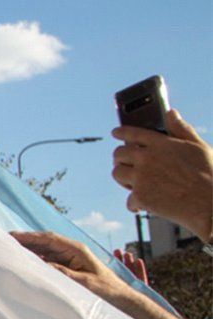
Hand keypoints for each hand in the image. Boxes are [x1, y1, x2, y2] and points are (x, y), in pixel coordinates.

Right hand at [13, 230, 191, 318]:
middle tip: (4, 240)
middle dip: (25, 241)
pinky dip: (35, 259)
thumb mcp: (85, 283)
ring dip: (28, 250)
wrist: (123, 300)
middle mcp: (71, 251)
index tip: (12, 236)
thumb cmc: (108, 291)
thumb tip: (42, 265)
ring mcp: (69, 258)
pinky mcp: (69, 267)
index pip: (48, 239)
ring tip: (9, 250)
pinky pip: (48, 260)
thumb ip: (64, 273)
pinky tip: (24, 262)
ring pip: (44, 250)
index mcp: (76, 249)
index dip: (29, 236)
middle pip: (43, 242)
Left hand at [112, 109, 212, 241]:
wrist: (211, 204)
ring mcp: (141, 177)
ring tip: (132, 183)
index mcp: (161, 144)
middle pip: (119, 153)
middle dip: (120, 158)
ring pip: (117, 173)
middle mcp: (147, 157)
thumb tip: (171, 112)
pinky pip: (128, 199)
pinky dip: (134, 204)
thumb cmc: (210, 176)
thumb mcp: (200, 147)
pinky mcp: (141, 196)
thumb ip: (182, 129)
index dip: (122, 132)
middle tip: (126, 164)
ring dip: (123, 178)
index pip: (133, 133)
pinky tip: (140, 205)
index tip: (115, 133)